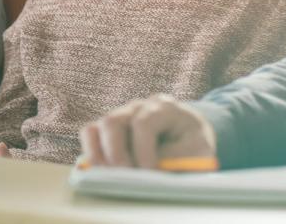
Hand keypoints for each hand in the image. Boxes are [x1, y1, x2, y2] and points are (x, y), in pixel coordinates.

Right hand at [79, 94, 215, 168]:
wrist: (189, 136)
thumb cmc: (194, 146)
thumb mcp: (197, 153)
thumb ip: (176, 161)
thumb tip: (149, 176)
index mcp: (164, 108)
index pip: (144, 123)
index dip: (143, 150)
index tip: (149, 173)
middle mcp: (137, 107)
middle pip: (113, 121)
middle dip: (116, 154)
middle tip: (125, 177)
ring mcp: (120, 115)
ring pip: (96, 128)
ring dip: (99, 156)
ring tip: (108, 177)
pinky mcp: (108, 129)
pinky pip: (89, 134)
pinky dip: (92, 153)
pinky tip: (102, 172)